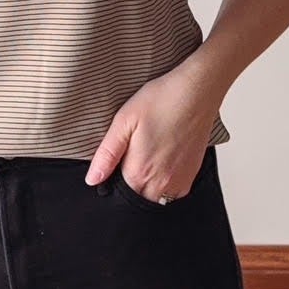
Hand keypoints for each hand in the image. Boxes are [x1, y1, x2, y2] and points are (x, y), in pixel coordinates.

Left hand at [84, 62, 218, 201]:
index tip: (118, 160)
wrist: (196, 91)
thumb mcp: (124, 121)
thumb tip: (92, 179)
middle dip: (130, 182)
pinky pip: (172, 192)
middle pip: (136, 196)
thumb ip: (107, 154)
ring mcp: (179, 181)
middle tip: (135, 152)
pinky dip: (165, 182)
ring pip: (155, 197)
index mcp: (139, 172)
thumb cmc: (161, 100)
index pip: (117, 193)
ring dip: (148, 183)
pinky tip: (164, 158)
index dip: (113, 178)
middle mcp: (161, 183)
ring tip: (150, 153)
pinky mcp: (192, 175)